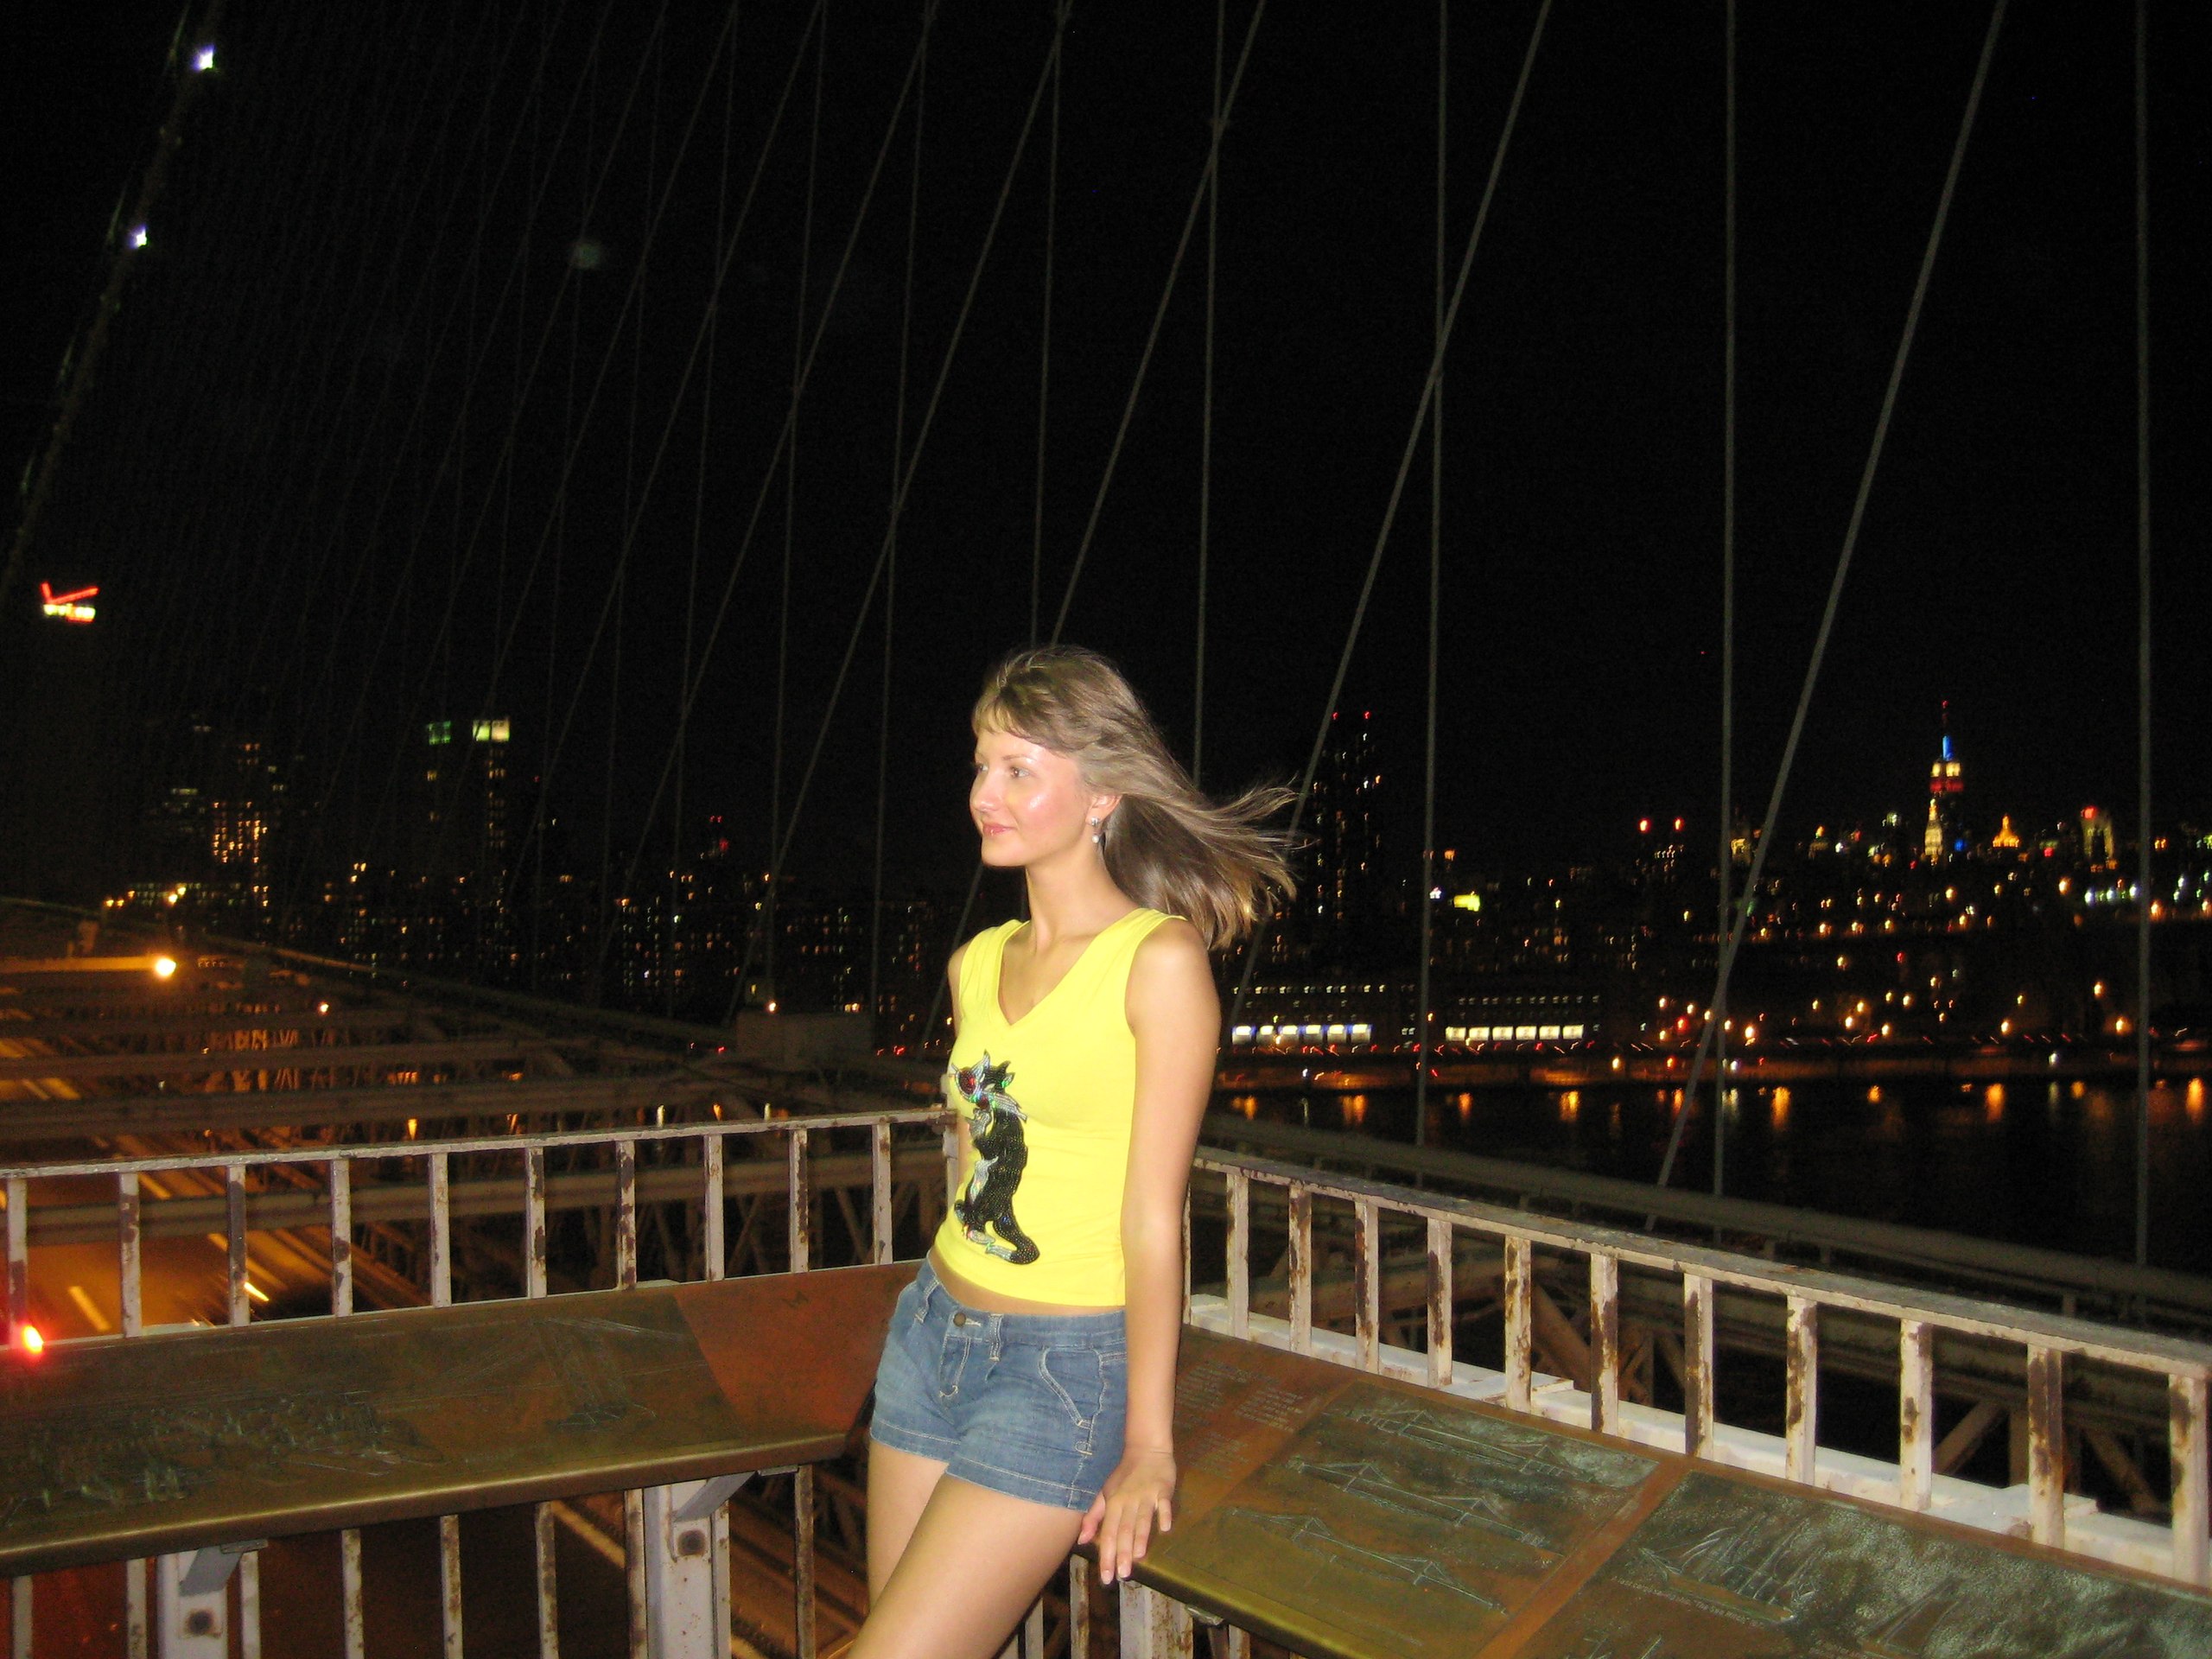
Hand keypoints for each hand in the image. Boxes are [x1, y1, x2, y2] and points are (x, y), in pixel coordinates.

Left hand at [1078, 1447, 1176, 1585]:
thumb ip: (1094, 1516)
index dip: (1106, 1555)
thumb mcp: (1105, 1493)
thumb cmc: (1124, 1476)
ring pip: (1142, 1519)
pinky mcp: (1162, 1489)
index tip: (1106, 1577)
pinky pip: (1163, 1503)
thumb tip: (1081, 1540)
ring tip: (1138, 1557)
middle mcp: (1128, 1501)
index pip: (1107, 1533)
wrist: (1146, 1450)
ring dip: (1140, 1537)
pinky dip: (1164, 1514)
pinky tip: (1165, 1528)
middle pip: (1124, 1530)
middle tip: (1122, 1576)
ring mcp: (1146, 1495)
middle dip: (1122, 1553)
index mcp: (1113, 1504)